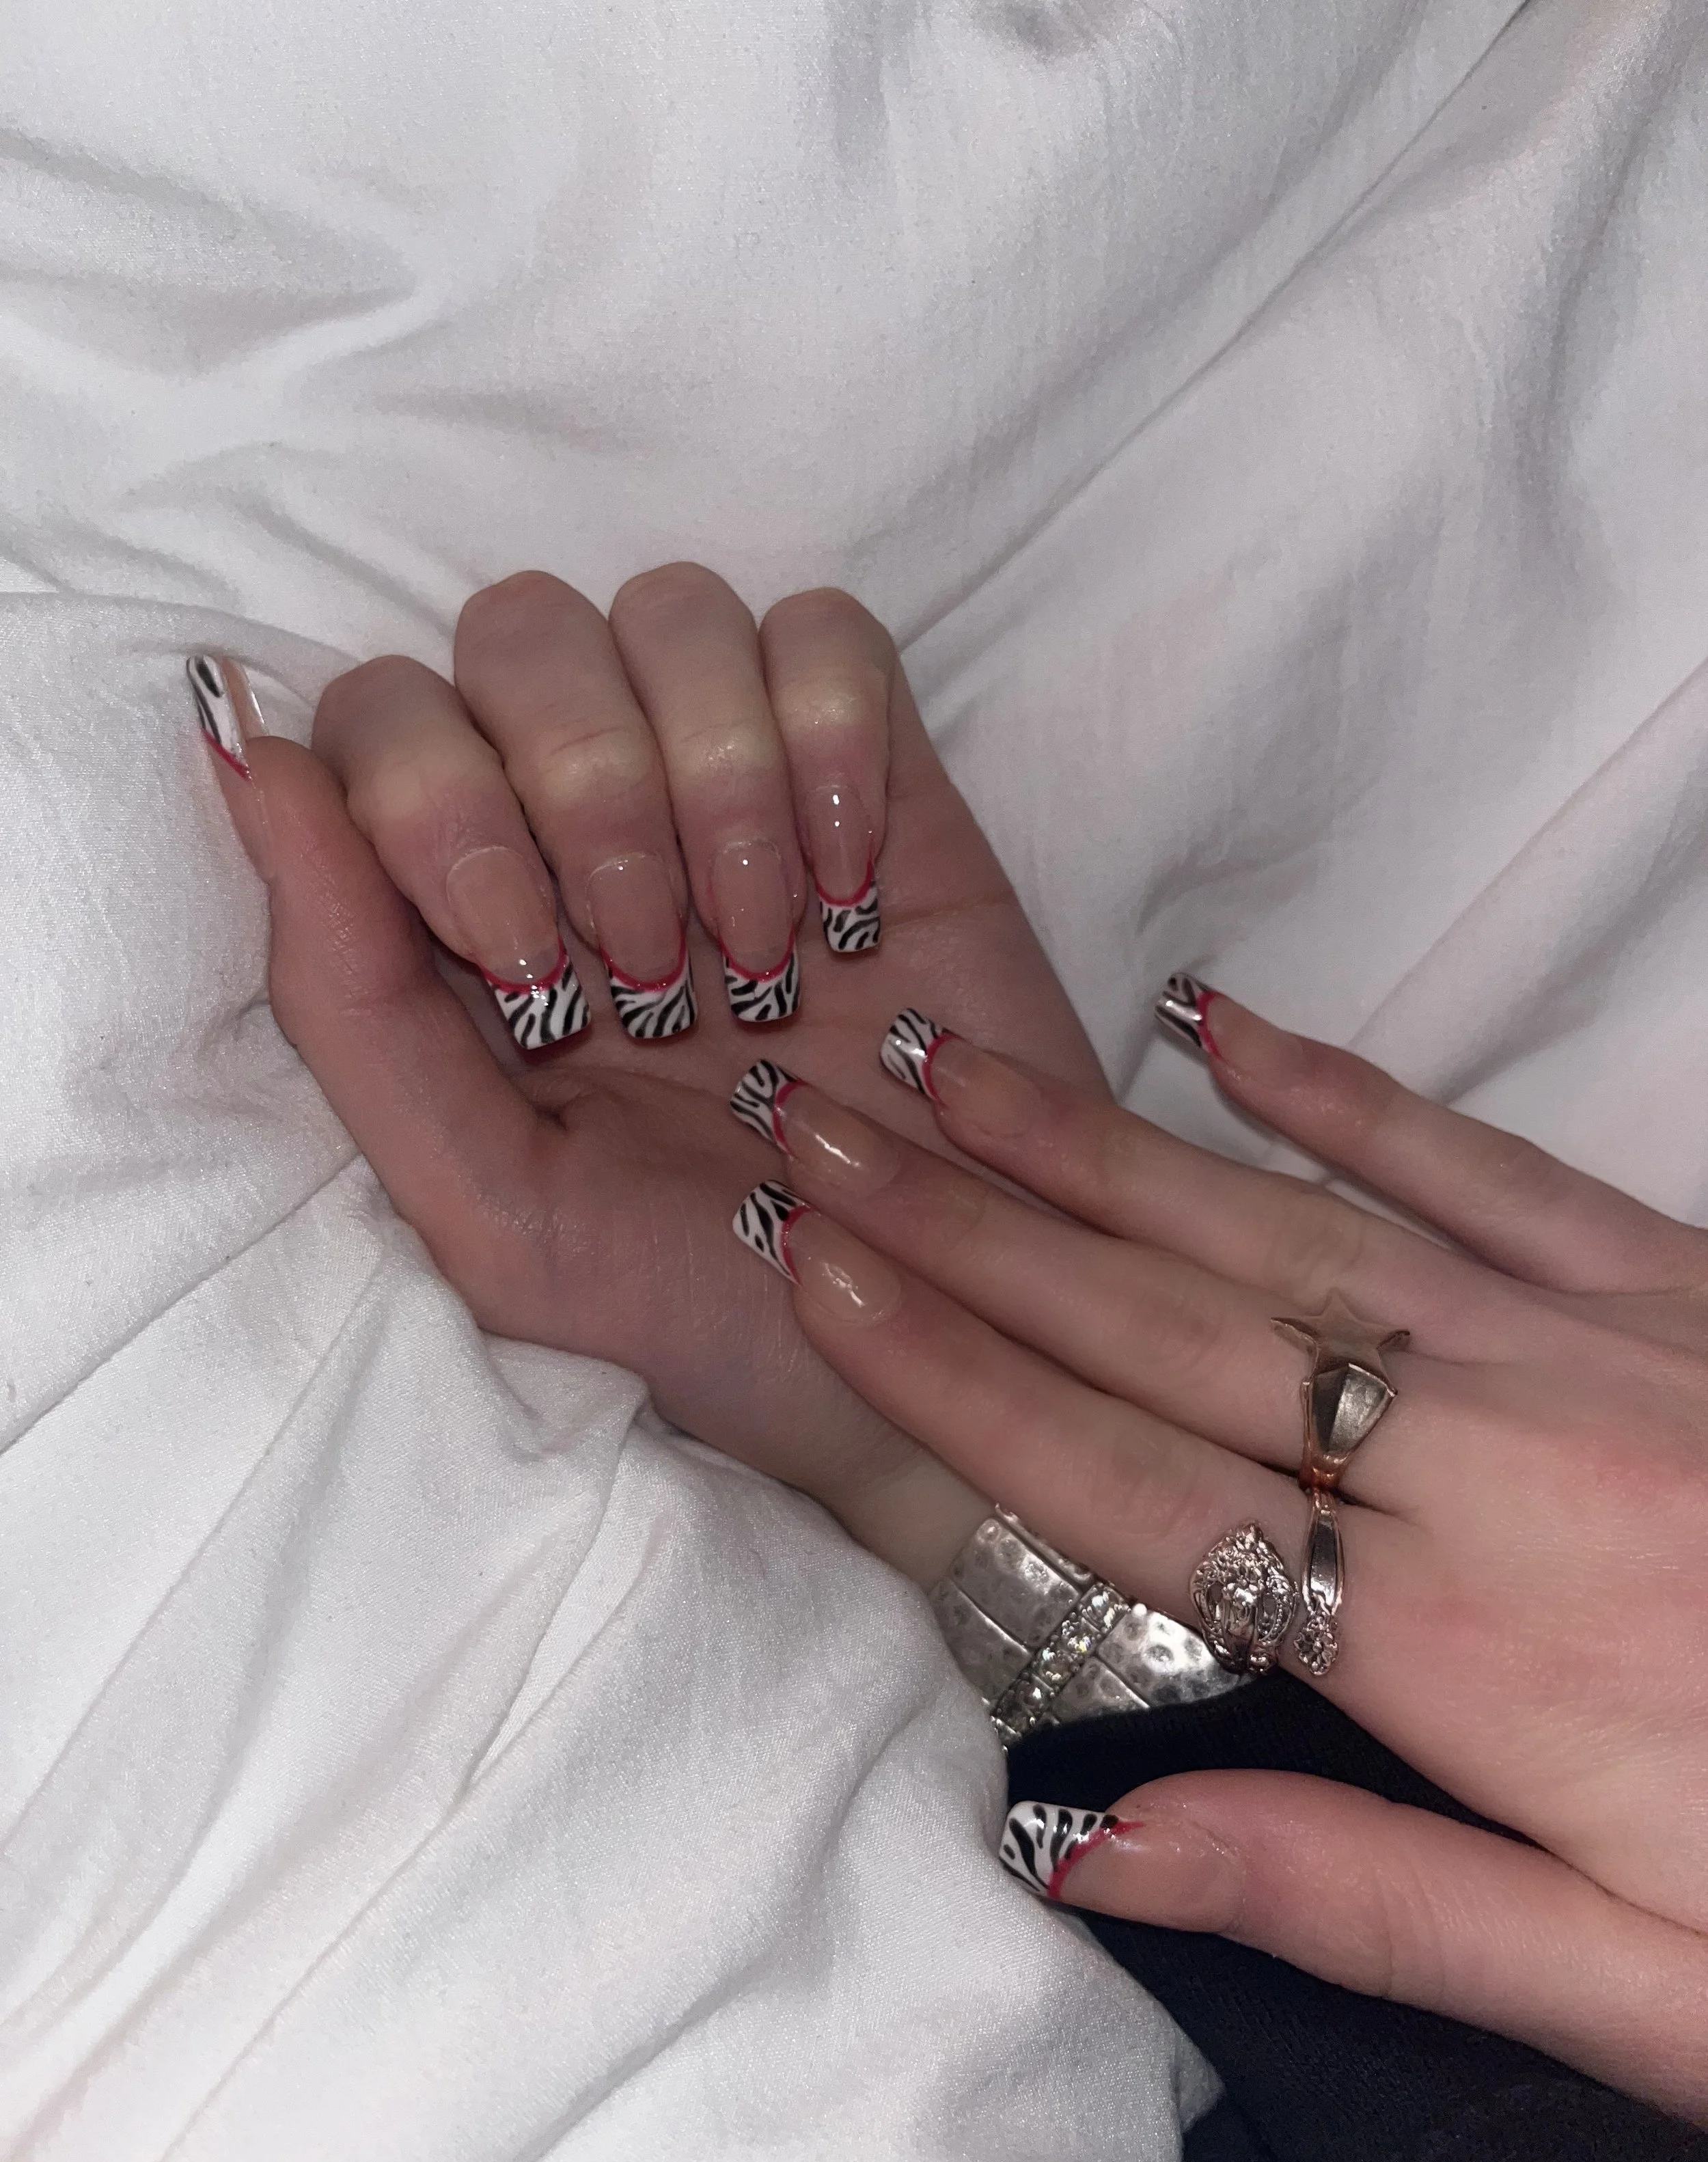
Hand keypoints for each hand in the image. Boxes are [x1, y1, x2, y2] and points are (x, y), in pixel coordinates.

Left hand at [191, 568, 1103, 1578]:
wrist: (924, 1342)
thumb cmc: (699, 1305)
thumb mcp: (492, 1214)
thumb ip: (347, 1001)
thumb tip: (247, 757)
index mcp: (462, 922)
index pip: (381, 716)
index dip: (437, 804)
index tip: (529, 972)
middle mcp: (583, 829)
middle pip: (519, 626)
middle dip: (584, 789)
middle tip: (654, 973)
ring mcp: (735, 790)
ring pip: (673, 607)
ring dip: (716, 776)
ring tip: (765, 952)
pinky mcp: (879, 782)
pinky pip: (832, 633)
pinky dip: (833, 740)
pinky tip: (852, 888)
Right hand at [726, 990, 1707, 2120]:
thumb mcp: (1636, 1996)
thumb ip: (1355, 1902)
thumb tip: (1077, 1841)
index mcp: (1454, 1647)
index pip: (1127, 1483)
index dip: (952, 1373)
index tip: (818, 1274)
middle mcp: (1489, 1464)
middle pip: (1163, 1325)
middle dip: (965, 1226)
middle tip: (816, 1130)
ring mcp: (1585, 1348)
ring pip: (1280, 1227)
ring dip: (1091, 1146)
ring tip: (943, 1076)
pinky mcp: (1676, 1282)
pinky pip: (1473, 1162)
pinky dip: (1335, 1087)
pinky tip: (1213, 1020)